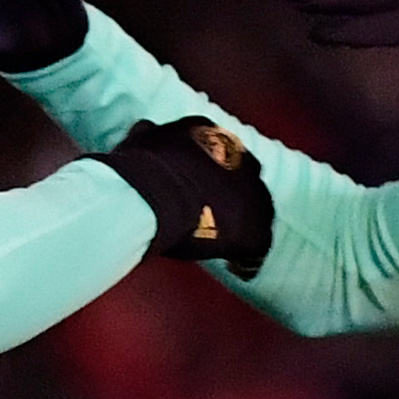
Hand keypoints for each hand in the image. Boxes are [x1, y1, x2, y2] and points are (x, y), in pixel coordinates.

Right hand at [92, 117, 273, 278]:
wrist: (150, 194)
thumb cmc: (139, 168)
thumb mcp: (141, 141)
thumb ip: (150, 137)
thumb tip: (145, 131)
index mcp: (212, 134)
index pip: (221, 153)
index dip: (212, 175)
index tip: (200, 191)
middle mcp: (239, 156)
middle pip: (246, 177)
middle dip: (234, 196)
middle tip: (216, 217)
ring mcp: (251, 191)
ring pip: (259, 209)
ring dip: (244, 224)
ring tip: (228, 245)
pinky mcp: (254, 225)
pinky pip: (258, 244)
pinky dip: (248, 257)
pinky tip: (235, 267)